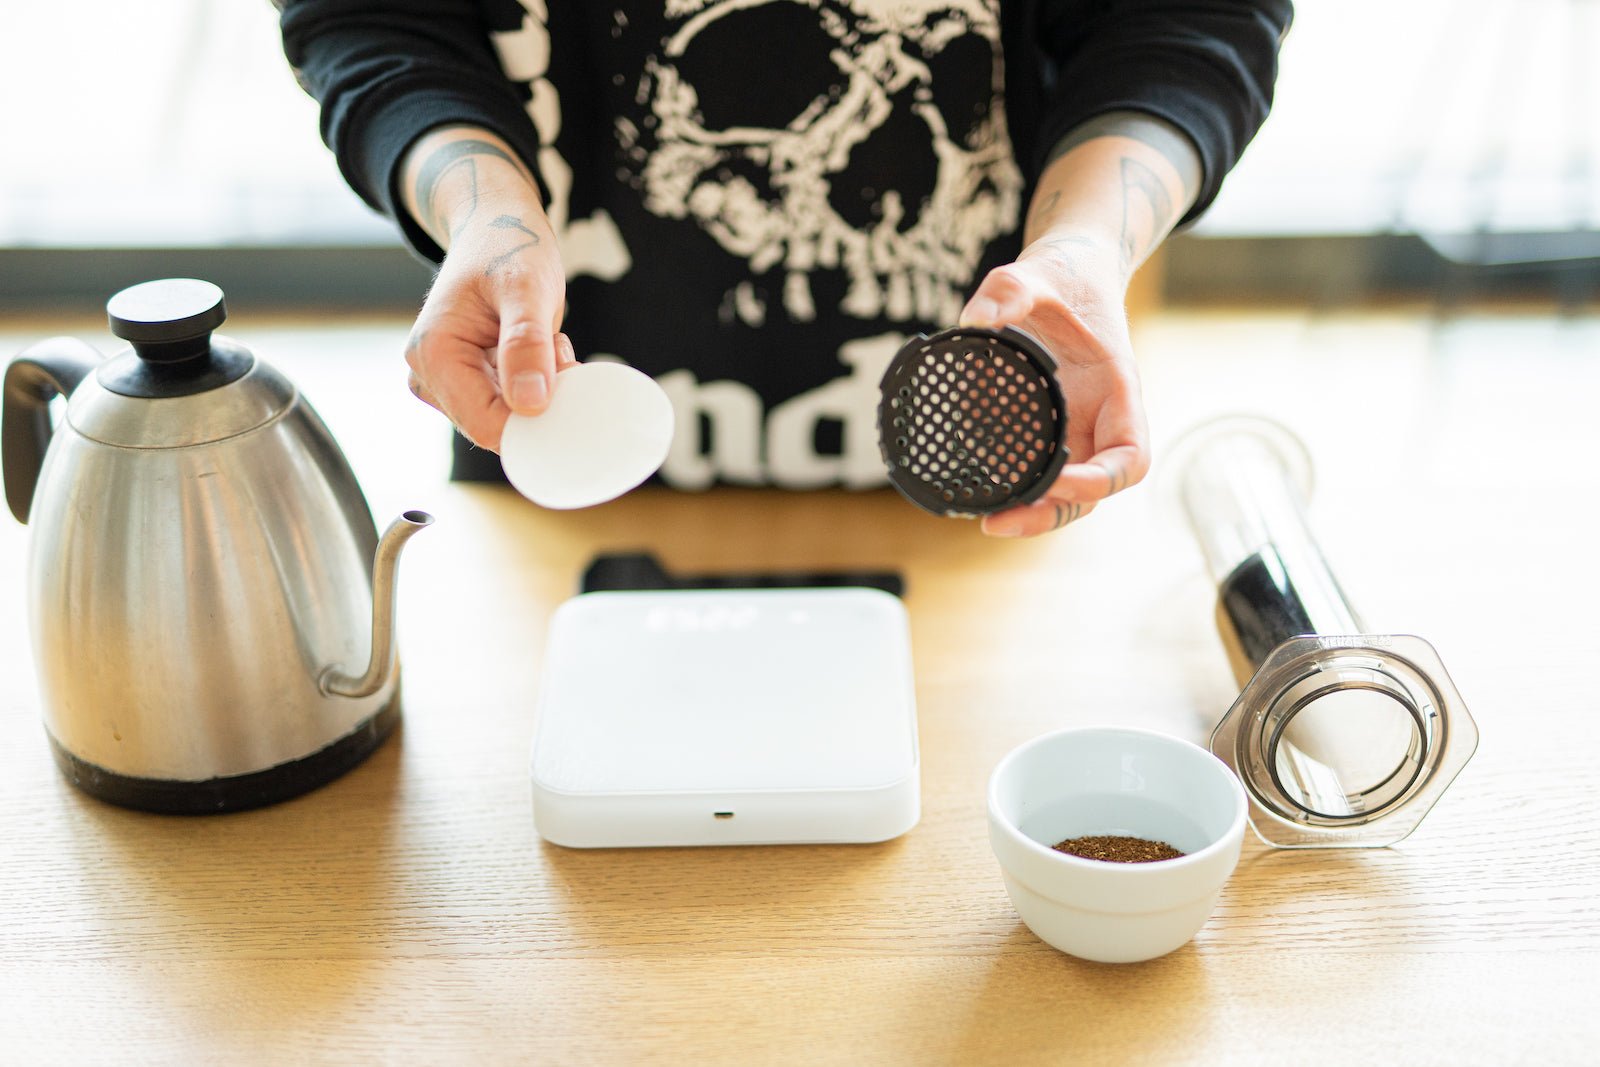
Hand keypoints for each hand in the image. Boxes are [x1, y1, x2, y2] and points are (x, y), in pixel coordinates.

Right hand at [401, 129, 574, 451]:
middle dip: (540, 400)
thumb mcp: (528, 289)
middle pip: (497, 426)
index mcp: (433, 355)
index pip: (488, 425)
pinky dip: (536, 381)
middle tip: (556, 348)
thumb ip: (527, 345)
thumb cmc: (510, 247)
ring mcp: (444, 381)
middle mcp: (428, 375)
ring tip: (545, 339)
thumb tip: (530, 406)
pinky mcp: (465, 381)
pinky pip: (510, 403)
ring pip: (508, 417)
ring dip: (541, 388)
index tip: (570, 383)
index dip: (537, 421)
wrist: (497, 225)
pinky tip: (539, 346)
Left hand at [959, 234, 1149, 536]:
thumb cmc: (1066, 276)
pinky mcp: (1044, 427)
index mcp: (1116, 391)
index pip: (1129, 457)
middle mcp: (1099, 418)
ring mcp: (1073, 427)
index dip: (1099, 480)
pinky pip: (1036, 469)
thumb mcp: (1036, 273)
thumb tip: (974, 318)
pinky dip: (1015, 488)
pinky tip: (980, 494)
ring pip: (1064, 491)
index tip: (1059, 480)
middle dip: (1052, 512)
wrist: (1067, 272)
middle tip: (1000, 522)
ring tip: (988, 520)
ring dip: (1033, 513)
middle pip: (1092, 490)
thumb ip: (1008, 291)